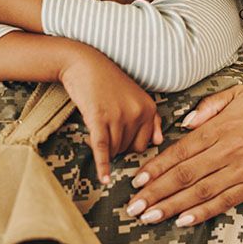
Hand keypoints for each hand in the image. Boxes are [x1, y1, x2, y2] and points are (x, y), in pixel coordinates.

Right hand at [58, 47, 162, 184]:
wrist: (84, 64)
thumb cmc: (108, 82)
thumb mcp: (135, 96)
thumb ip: (151, 118)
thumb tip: (158, 142)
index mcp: (149, 108)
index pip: (144, 145)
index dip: (129, 146)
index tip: (119, 139)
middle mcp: (137, 113)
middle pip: (129, 150)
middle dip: (117, 146)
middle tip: (105, 129)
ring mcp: (118, 116)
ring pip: (115, 150)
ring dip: (104, 146)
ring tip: (97, 126)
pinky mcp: (99, 119)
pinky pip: (103, 148)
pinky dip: (102, 165)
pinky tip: (103, 179)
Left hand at [125, 84, 242, 226]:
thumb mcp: (239, 94)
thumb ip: (209, 106)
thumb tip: (185, 122)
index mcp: (217, 129)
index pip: (178, 152)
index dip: (155, 168)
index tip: (136, 180)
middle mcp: (225, 152)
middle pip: (182, 176)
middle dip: (154, 193)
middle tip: (132, 207)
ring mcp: (240, 172)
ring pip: (199, 193)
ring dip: (171, 207)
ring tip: (149, 217)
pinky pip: (224, 202)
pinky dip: (203, 213)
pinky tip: (183, 221)